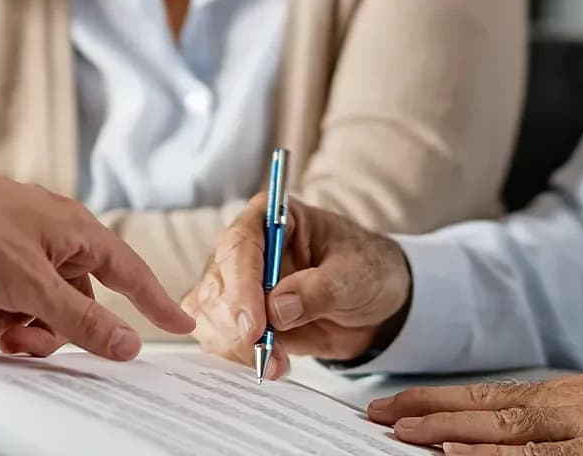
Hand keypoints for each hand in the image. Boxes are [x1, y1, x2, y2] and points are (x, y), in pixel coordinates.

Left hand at [0, 152, 193, 360]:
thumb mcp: (34, 288)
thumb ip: (82, 320)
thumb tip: (127, 342)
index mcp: (77, 232)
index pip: (130, 273)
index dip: (155, 303)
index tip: (181, 325)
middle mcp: (51, 233)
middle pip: (68, 302)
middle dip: (36, 327)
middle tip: (12, 336)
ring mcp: (15, 240)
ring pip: (24, 302)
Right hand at [183, 194, 411, 378]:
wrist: (373, 304)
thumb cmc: (365, 271)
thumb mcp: (354, 275)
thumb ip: (318, 289)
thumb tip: (278, 309)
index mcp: (272, 217)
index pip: (240, 244)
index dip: (242, 285)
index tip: (255, 325)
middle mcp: (246, 247)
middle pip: (216, 283)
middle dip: (235, 325)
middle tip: (265, 353)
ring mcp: (237, 283)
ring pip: (208, 313)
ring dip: (235, 346)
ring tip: (275, 363)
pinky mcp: (236, 316)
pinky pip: (216, 336)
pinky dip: (235, 356)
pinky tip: (268, 363)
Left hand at [367, 375, 582, 454]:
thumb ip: (549, 417)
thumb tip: (486, 427)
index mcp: (567, 395)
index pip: (488, 394)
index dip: (436, 401)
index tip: (390, 406)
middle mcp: (572, 409)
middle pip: (487, 408)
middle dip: (429, 415)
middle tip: (378, 417)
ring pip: (509, 435)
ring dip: (453, 435)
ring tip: (403, 436)